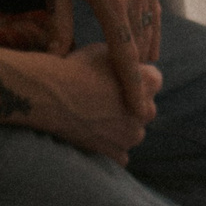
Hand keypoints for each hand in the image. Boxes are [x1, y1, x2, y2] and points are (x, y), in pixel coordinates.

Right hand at [31, 41, 159, 157]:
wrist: (51, 96)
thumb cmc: (76, 69)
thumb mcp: (105, 51)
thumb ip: (125, 62)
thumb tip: (128, 67)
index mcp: (149, 82)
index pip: (153, 80)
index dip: (134, 79)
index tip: (117, 79)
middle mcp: (147, 110)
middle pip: (145, 108)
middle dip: (131, 105)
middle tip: (104, 100)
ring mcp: (132, 135)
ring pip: (133, 132)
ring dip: (121, 128)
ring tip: (96, 119)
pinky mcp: (117, 154)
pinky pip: (121, 154)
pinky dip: (110, 149)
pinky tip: (95, 137)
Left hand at [43, 0, 162, 116]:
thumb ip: (59, 22)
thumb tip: (56, 58)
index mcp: (111, 3)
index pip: (126, 56)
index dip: (132, 87)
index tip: (138, 110)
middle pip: (141, 50)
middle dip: (137, 79)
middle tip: (129, 105)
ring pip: (150, 33)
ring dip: (143, 58)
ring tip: (134, 82)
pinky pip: (154, 14)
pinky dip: (150, 35)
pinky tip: (144, 48)